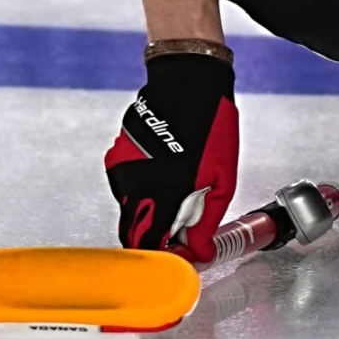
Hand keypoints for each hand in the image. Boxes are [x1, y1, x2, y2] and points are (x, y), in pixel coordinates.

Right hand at [104, 53, 238, 263]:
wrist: (189, 82)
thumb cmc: (211, 126)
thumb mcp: (222, 178)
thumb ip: (207, 219)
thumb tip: (200, 251)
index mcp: (161, 192)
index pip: (147, 244)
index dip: (161, 256)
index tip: (177, 256)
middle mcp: (133, 183)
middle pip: (132, 231)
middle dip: (153, 236)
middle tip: (179, 229)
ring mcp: (121, 168)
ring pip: (129, 207)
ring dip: (149, 210)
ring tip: (177, 189)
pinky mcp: (116, 155)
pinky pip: (126, 185)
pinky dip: (142, 187)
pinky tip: (164, 171)